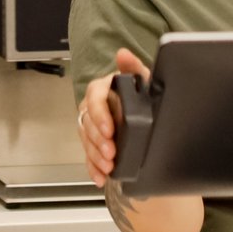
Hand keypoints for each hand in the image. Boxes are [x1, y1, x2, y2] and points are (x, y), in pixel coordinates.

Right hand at [77, 48, 148, 183]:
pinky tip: (100, 177)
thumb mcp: (143, 78)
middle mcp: (94, 106)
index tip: (109, 130)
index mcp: (103, 89)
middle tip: (111, 153)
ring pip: (86, 141)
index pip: (95, 99)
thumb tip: (123, 54)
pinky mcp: (94, 142)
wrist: (146, 112)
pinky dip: (94, 168)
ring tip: (108, 167)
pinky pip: (88, 156)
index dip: (100, 116)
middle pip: (88, 123)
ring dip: (96, 156)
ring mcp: (92, 125)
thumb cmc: (143, 93)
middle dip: (98, 141)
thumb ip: (133, 67)